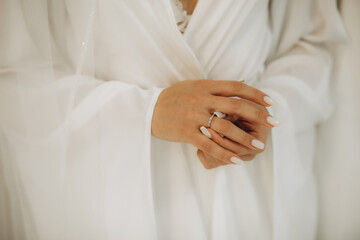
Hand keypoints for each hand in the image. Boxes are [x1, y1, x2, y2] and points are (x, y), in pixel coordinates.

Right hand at [151, 79, 275, 164]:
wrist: (148, 109)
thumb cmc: (173, 98)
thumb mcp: (193, 85)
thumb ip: (215, 86)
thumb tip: (240, 82)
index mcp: (204, 86)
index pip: (236, 87)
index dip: (255, 93)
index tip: (270, 102)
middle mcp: (201, 98)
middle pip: (235, 105)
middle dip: (258, 114)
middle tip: (274, 122)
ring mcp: (193, 116)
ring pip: (224, 127)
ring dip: (244, 138)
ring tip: (258, 146)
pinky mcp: (186, 132)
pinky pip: (208, 144)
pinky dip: (224, 153)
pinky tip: (236, 160)